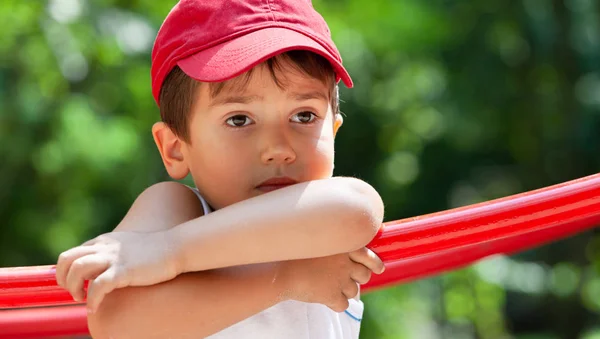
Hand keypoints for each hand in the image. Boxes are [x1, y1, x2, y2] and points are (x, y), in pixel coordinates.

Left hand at [55, 230, 180, 312]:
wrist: (176, 247)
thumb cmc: (156, 250)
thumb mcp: (129, 246)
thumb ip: (115, 252)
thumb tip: (108, 267)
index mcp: (105, 241)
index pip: (73, 253)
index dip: (67, 271)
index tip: (74, 285)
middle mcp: (105, 247)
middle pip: (67, 258)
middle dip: (62, 278)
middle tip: (73, 292)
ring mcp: (113, 258)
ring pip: (77, 270)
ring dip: (73, 288)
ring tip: (82, 299)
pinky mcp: (123, 271)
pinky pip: (97, 286)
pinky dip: (91, 300)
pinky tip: (94, 308)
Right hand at [277, 247, 383, 311]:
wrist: (280, 269)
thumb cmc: (293, 251)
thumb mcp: (315, 240)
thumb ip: (331, 242)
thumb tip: (342, 249)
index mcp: (343, 245)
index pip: (369, 256)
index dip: (375, 263)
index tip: (379, 268)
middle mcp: (345, 262)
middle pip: (364, 275)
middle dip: (359, 277)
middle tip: (348, 277)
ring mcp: (340, 280)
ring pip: (354, 290)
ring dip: (346, 290)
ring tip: (331, 286)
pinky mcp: (332, 295)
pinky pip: (343, 304)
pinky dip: (337, 303)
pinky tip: (328, 299)